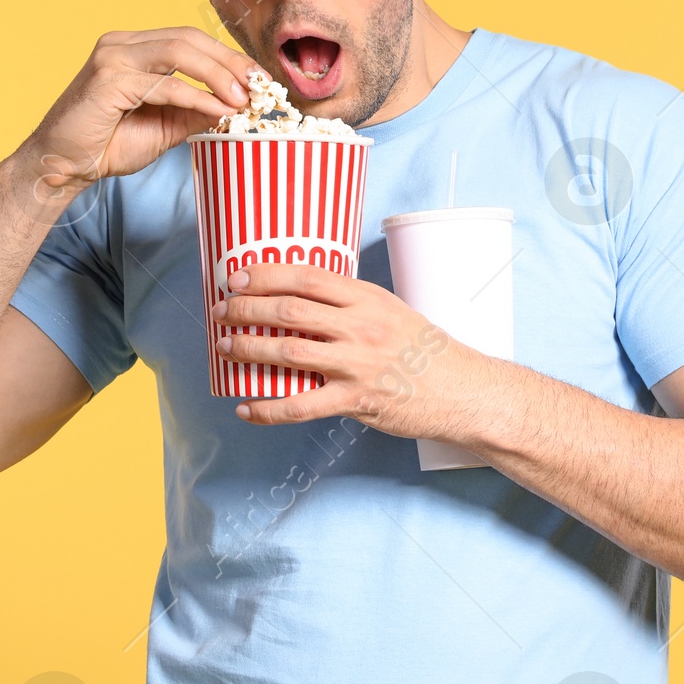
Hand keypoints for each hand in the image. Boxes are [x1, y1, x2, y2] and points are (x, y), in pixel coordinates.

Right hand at [17, 27, 259, 189]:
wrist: (62, 167)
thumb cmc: (107, 144)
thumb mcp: (164, 125)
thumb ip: (196, 110)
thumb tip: (238, 105)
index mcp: (135, 46)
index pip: (191, 39)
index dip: (228, 57)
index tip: (260, 79)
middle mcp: (122, 42)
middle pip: (189, 38)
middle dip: (230, 61)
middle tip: (260, 86)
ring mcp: (112, 56)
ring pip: (179, 52)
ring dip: (218, 74)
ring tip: (243, 98)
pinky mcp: (107, 79)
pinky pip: (163, 84)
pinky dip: (197, 96)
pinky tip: (218, 110)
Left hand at [212, 261, 493, 434]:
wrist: (462, 388)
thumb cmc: (424, 347)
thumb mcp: (390, 308)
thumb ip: (350, 303)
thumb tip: (301, 297)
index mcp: (366, 298)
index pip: (306, 277)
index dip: (267, 275)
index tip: (237, 276)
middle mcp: (359, 327)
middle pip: (290, 311)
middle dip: (247, 309)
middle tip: (221, 311)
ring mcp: (356, 365)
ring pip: (289, 353)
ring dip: (249, 350)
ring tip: (225, 348)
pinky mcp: (355, 401)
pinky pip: (301, 406)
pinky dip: (268, 408)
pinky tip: (246, 407)